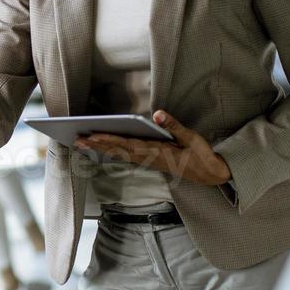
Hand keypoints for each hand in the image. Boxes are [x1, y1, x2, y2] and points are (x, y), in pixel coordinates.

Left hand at [75, 110, 231, 186]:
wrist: (212, 175)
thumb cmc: (202, 155)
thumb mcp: (193, 138)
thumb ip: (175, 126)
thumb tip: (158, 114)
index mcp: (159, 151)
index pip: (129, 145)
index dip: (110, 140)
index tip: (93, 135)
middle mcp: (151, 158)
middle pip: (119, 151)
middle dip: (98, 145)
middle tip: (77, 139)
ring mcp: (150, 162)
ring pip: (120, 155)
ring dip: (101, 150)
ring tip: (82, 143)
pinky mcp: (151, 162)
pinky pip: (126, 158)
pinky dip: (112, 153)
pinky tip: (100, 150)